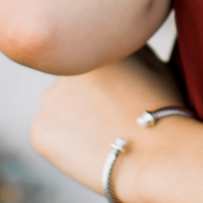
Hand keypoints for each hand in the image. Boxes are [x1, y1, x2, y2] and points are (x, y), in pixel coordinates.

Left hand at [30, 47, 186, 194]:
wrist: (156, 158)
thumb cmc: (164, 111)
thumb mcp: (154, 65)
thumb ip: (129, 50)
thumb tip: (115, 45)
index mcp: (90, 47)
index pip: (88, 58)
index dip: (108, 80)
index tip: (122, 95)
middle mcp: (62, 68)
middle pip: (72, 83)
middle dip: (86, 96)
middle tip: (112, 117)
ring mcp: (48, 100)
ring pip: (60, 108)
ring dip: (74, 118)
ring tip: (103, 135)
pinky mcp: (39, 131)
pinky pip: (49, 134)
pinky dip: (64, 143)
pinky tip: (90, 150)